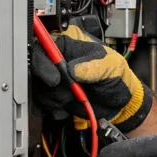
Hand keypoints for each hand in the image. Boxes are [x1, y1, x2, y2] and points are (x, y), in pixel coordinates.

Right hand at [31, 24, 151, 132]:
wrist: (120, 104)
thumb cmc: (117, 78)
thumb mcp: (112, 66)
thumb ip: (94, 66)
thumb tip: (74, 68)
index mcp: (70, 46)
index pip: (44, 47)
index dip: (42, 62)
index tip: (53, 79)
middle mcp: (58, 62)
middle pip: (36, 70)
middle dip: (52, 86)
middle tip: (68, 92)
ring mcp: (55, 80)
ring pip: (39, 90)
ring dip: (56, 99)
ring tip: (75, 98)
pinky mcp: (54, 97)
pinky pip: (43, 104)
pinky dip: (56, 109)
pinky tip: (71, 106)